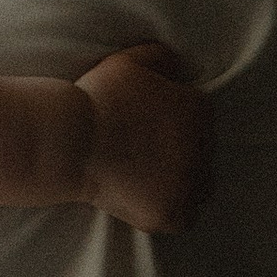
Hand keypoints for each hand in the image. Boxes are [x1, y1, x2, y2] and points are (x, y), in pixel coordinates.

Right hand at [76, 45, 212, 233]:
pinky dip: (172, 212)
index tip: (154, 130)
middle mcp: (203, 148)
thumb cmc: (98, 99)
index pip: (200, 120)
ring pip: (200, 188)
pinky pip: (184, 218)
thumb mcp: (131, 61)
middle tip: (150, 157)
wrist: (72, 140)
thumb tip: (180, 67)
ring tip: (154, 180)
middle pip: (203, 155)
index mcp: (200, 110)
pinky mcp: (171, 214)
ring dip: (184, 184)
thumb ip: (163, 58)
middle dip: (182, 154)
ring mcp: (188, 185)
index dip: (177, 125)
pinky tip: (151, 201)